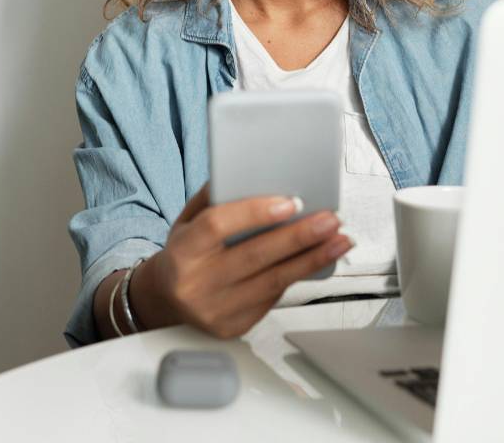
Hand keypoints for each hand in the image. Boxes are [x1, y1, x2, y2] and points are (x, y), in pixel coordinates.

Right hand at [132, 182, 352, 338]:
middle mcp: (197, 284)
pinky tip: (317, 260)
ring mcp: (216, 310)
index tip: (290, 202)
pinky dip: (297, 277)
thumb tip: (253, 176)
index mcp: (182, 251)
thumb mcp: (187, 222)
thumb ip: (214, 199)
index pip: (218, 226)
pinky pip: (272, 299)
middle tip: (330, 220)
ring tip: (338, 241)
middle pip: (255, 256)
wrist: (165, 300)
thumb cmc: (184, 254)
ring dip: (311, 259)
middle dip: (299, 237)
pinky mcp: (233, 327)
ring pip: (273, 282)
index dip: (255, 213)